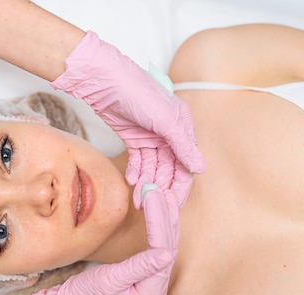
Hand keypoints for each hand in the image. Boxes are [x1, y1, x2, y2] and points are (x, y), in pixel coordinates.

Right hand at [30, 188, 179, 294]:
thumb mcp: (110, 280)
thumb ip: (139, 267)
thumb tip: (165, 254)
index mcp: (152, 293)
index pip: (162, 250)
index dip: (159, 220)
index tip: (153, 196)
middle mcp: (157, 289)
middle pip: (168, 246)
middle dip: (165, 215)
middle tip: (159, 189)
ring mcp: (153, 283)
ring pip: (166, 245)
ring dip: (165, 219)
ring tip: (164, 195)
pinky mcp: (146, 275)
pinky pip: (158, 247)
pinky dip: (159, 228)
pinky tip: (160, 212)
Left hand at [51, 31, 204, 207]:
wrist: (104, 80)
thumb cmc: (137, 91)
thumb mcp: (165, 119)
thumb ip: (182, 145)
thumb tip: (200, 168)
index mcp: (182, 125)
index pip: (186, 162)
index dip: (181, 184)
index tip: (173, 203)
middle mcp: (169, 132)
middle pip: (169, 167)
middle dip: (160, 186)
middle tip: (151, 204)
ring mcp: (151, 135)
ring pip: (153, 166)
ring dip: (146, 182)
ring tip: (138, 197)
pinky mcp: (134, 137)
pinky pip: (139, 160)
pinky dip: (136, 171)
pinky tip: (132, 180)